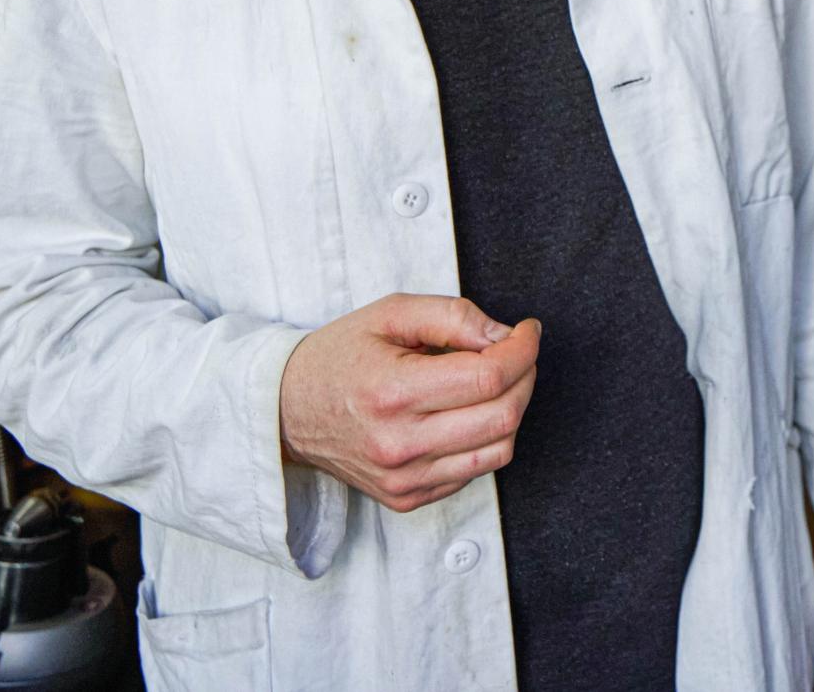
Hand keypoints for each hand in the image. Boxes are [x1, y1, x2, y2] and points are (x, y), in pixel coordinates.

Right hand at [277, 293, 540, 512]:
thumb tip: (504, 334)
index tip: (527, 330)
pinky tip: (467, 412)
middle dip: (525, 376)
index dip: (523, 349)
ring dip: (513, 409)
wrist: (286, 412)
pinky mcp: (407, 498)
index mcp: (392, 393)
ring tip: (495, 380)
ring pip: (499, 450)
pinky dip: (486, 438)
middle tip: (516, 351)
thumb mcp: (389, 313)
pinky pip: (474, 471)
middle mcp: (399, 445)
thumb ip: (451, 316)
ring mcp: (404, 479)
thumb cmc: (339, 356)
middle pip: (503, 416)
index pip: (488, 377)